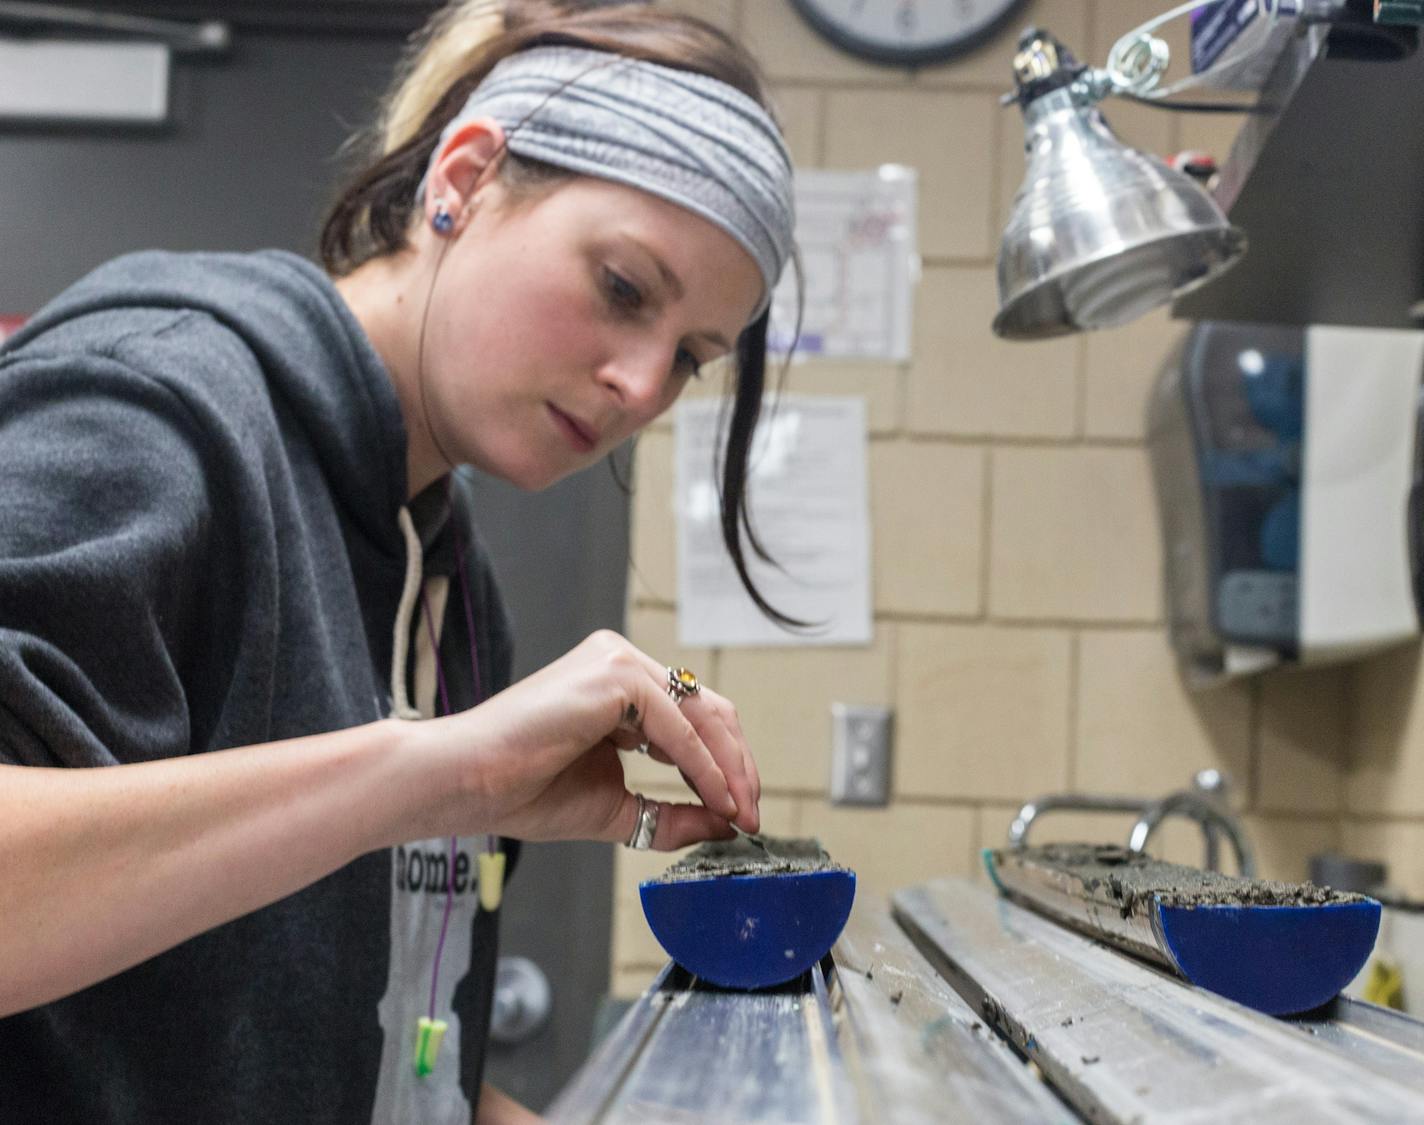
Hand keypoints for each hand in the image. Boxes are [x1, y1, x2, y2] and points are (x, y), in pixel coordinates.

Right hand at [415, 631, 760, 848]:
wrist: (468, 783)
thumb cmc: (523, 790)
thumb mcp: (618, 808)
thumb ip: (674, 812)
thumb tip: (726, 825)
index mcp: (621, 687)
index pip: (697, 719)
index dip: (727, 768)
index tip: (741, 814)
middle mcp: (623, 664)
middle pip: (710, 712)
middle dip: (738, 768)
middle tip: (750, 815)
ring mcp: (619, 662)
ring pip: (703, 714)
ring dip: (730, 769)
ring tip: (738, 813)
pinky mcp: (615, 673)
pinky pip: (678, 724)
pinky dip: (704, 765)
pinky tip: (716, 798)